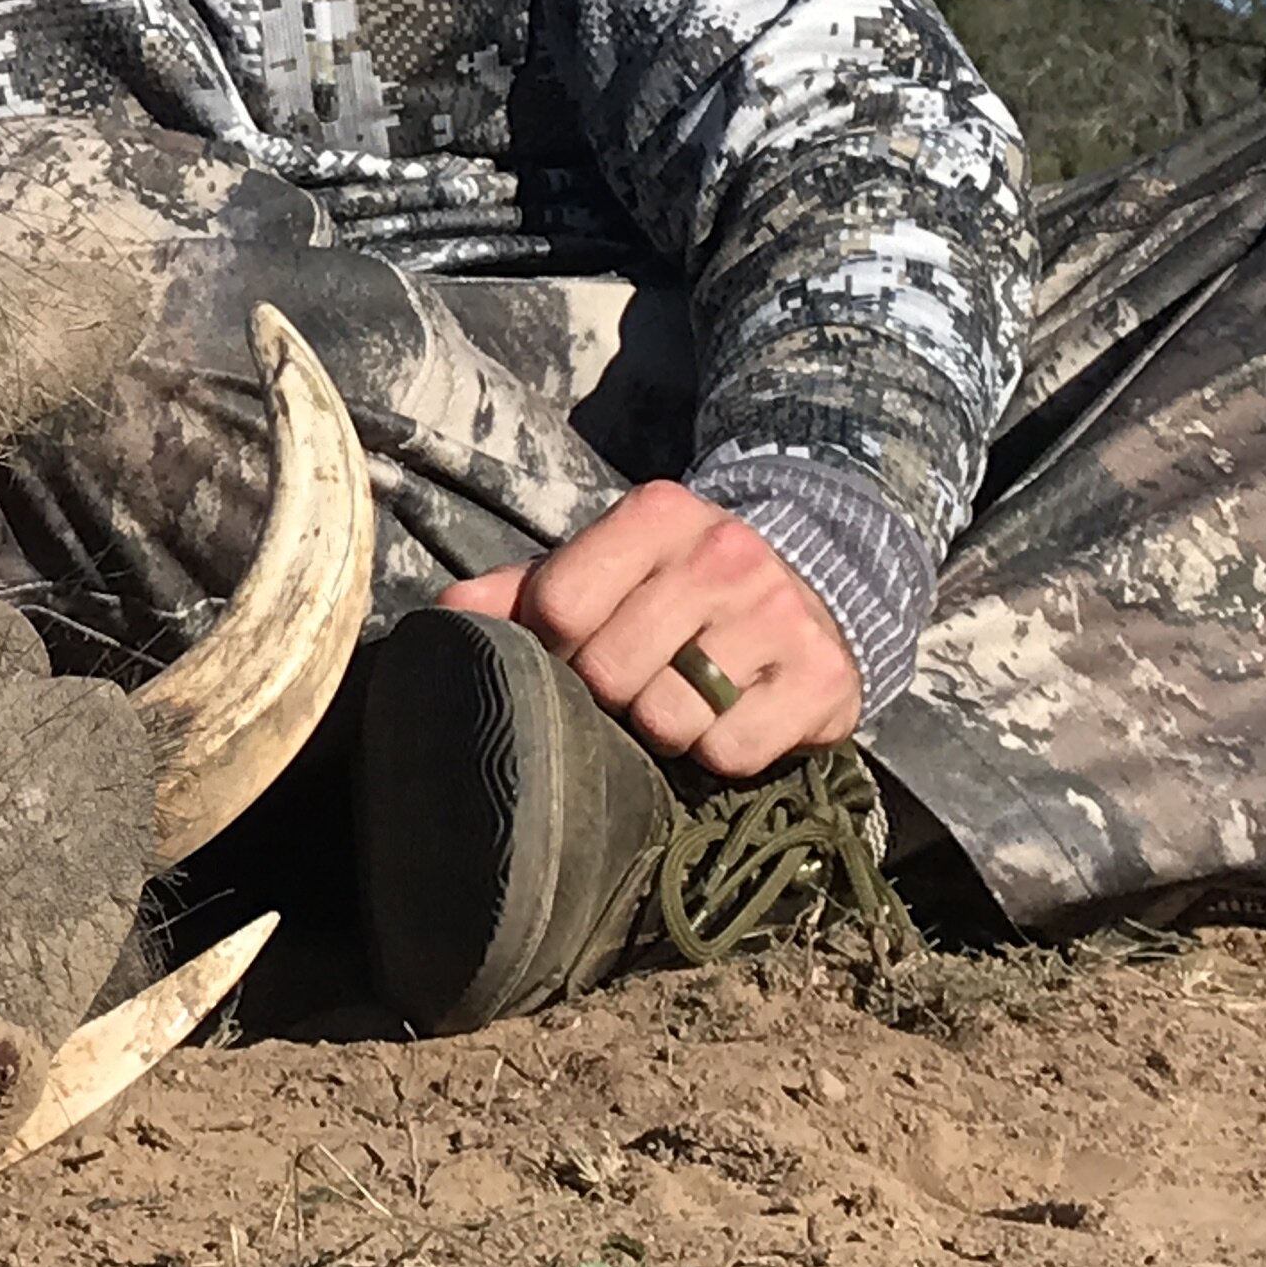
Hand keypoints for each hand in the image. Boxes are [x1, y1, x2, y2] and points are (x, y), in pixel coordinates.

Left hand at [440, 481, 861, 774]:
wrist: (811, 592)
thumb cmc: (676, 589)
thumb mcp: (604, 569)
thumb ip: (520, 592)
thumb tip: (442, 619)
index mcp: (657, 513)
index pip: (558, 605)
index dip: (553, 647)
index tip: (575, 651)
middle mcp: (723, 553)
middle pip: (609, 671)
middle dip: (609, 694)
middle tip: (634, 683)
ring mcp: (780, 615)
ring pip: (669, 719)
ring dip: (665, 729)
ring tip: (683, 697)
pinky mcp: (823, 679)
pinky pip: (731, 752)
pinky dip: (721, 753)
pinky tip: (734, 717)